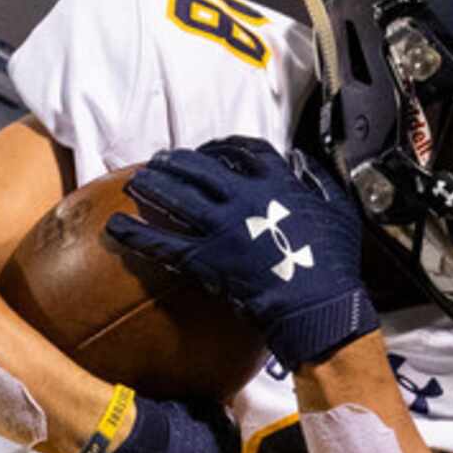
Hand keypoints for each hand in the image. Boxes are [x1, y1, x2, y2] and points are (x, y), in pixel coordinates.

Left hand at [105, 137, 377, 367]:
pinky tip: (114, 226)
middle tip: (161, 160)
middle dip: (178, 161)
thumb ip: (318, 181)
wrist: (317, 305)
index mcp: (276, 184)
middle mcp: (242, 198)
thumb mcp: (338, 211)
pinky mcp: (204, 259)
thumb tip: (302, 162)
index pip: (244, 151)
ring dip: (153, 185)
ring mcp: (219, 228)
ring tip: (137, 180)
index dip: (224, 147)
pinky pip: (162, 243)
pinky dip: (135, 234)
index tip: (212, 150)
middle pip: (200, 168)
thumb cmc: (334, 264)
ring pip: (176, 197)